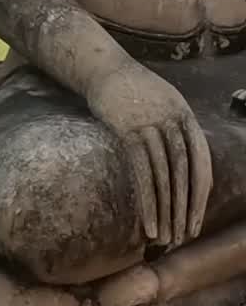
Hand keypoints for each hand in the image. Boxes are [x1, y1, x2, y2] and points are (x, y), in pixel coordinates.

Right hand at [87, 62, 211, 248]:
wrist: (103, 68)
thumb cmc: (132, 89)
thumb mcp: (164, 103)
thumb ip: (176, 130)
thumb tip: (183, 164)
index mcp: (186, 116)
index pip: (202, 163)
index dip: (200, 195)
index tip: (196, 220)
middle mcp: (173, 121)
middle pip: (185, 174)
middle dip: (186, 209)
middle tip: (183, 236)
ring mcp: (151, 126)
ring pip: (165, 178)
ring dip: (167, 212)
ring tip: (166, 238)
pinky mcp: (129, 132)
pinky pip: (143, 174)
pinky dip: (148, 202)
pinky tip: (149, 223)